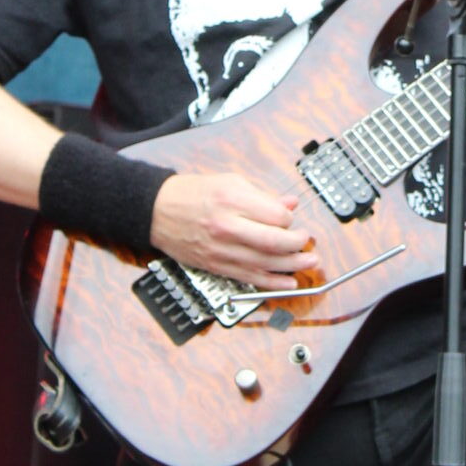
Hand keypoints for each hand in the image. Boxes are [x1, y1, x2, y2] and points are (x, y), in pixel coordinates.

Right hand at [150, 171, 314, 290]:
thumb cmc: (191, 194)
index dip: (290, 219)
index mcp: (231, 200)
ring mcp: (221, 250)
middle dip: (297, 244)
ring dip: (292, 266)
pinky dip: (272, 283)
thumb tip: (289, 204)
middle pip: (273, 242)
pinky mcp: (216, 266)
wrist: (157, 211)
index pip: (275, 215)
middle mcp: (227, 227)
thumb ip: (261, 196)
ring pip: (265, 264)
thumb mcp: (229, 182)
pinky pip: (249, 279)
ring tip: (309, 262)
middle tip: (307, 241)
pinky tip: (289, 283)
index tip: (292, 219)